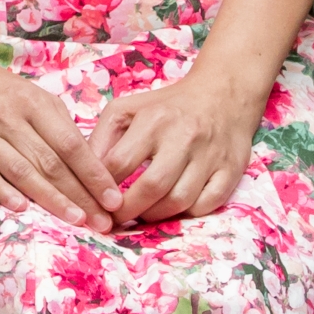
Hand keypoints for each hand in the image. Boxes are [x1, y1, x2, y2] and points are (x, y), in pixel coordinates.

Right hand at [0, 34, 123, 233]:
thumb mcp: (33, 96)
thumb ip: (59, 126)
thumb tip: (90, 166)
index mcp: (32, 103)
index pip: (70, 144)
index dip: (94, 174)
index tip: (114, 199)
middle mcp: (8, 119)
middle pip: (50, 163)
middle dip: (80, 195)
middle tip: (103, 222)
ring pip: (21, 172)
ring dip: (51, 199)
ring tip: (77, 220)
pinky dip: (4, 192)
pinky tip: (23, 208)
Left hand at [90, 65, 267, 224]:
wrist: (221, 94)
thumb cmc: (166, 106)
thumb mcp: (127, 109)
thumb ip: (102, 137)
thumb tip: (83, 170)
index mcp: (153, 121)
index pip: (119, 162)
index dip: (102, 187)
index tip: (94, 200)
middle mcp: (183, 138)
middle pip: (151, 187)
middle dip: (127, 210)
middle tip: (115, 219)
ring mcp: (209, 157)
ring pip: (179, 201)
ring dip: (155, 215)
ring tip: (141, 215)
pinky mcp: (230, 171)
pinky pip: (206, 205)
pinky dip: (186, 214)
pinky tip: (172, 209)